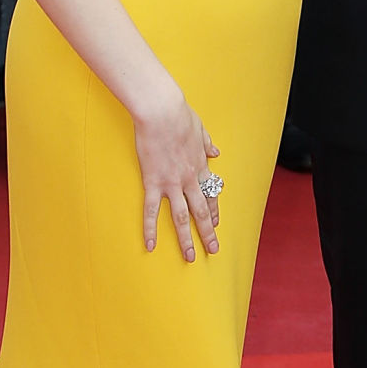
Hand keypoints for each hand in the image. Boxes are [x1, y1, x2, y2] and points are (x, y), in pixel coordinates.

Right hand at [135, 86, 219, 258]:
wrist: (162, 111)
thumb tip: (216, 151)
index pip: (211, 194)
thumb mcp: (200, 128)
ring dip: (186, 238)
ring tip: (189, 256)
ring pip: (181, 217)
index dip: (214, 210)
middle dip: (208, 232)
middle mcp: (190, 179)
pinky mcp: (153, 181)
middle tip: (213, 249)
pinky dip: (151, 229)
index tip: (216, 222)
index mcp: (201, 166)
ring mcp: (172, 183)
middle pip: (202, 211)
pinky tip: (150, 245)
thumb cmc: (179, 115)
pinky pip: (151, 211)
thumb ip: (207, 143)